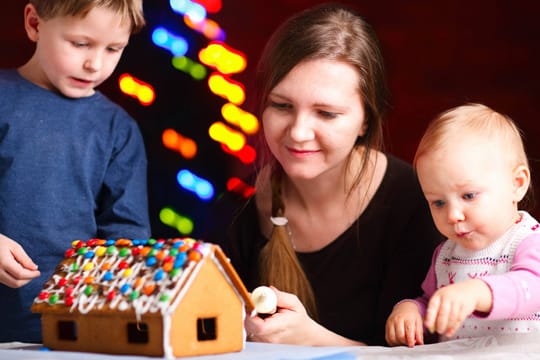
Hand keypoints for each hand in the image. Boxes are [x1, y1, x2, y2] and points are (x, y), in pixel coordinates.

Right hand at [0, 233, 39, 287]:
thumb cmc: (1, 243)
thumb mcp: (15, 247)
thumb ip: (25, 259)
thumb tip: (35, 268)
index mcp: (4, 263)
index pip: (20, 274)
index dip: (31, 275)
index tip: (38, 272)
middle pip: (16, 283)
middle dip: (28, 279)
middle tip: (34, 272)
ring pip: (12, 284)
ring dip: (22, 280)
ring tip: (27, 270)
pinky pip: (7, 282)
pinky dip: (16, 279)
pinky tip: (18, 271)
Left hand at [245, 286, 362, 345]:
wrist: (304, 336)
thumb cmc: (298, 319)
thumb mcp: (294, 303)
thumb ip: (280, 297)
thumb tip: (267, 290)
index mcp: (279, 328)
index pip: (258, 326)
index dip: (250, 312)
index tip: (249, 299)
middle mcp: (268, 339)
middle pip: (247, 325)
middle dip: (246, 309)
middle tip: (253, 299)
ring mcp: (261, 342)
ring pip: (245, 326)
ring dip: (248, 314)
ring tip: (261, 309)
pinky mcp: (256, 341)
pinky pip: (247, 328)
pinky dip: (249, 320)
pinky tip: (259, 316)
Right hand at [385, 300, 423, 346]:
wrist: (403, 307)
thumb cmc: (411, 315)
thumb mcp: (418, 322)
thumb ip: (419, 333)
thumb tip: (420, 342)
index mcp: (407, 317)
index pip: (408, 330)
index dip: (410, 340)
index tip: (412, 345)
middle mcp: (397, 319)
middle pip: (399, 336)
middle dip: (405, 342)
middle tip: (409, 343)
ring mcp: (391, 322)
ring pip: (392, 338)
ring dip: (399, 344)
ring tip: (404, 342)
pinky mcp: (387, 326)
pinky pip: (388, 338)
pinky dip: (393, 343)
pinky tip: (398, 341)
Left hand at [424, 279, 491, 336]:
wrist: (468, 290)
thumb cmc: (450, 297)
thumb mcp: (441, 299)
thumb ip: (435, 311)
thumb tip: (430, 327)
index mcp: (438, 295)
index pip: (433, 306)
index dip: (430, 316)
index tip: (428, 325)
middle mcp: (448, 297)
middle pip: (444, 312)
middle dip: (440, 323)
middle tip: (438, 331)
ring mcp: (457, 302)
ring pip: (452, 316)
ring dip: (447, 326)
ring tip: (443, 332)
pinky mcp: (466, 307)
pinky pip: (459, 319)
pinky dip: (454, 327)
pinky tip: (450, 332)